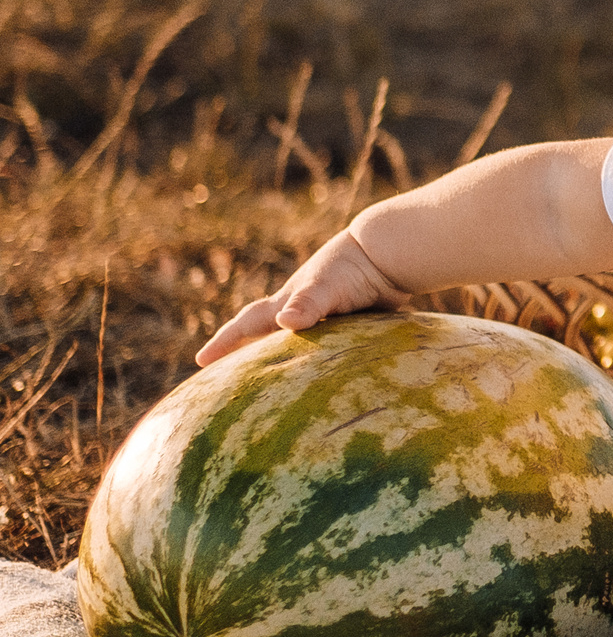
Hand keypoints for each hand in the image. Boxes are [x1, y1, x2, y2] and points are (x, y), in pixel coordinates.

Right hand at [197, 227, 409, 365]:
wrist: (388, 254)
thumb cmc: (352, 267)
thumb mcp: (326, 286)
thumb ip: (308, 304)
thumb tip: (285, 322)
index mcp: (286, 304)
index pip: (247, 326)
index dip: (224, 342)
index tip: (201, 360)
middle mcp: (300, 312)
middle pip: (263, 335)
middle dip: (243, 353)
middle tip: (223, 377)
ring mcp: (324, 317)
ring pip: (293, 343)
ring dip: (279, 358)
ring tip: (267, 382)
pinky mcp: (348, 325)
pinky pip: (326, 347)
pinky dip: (316, 360)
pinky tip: (320, 376)